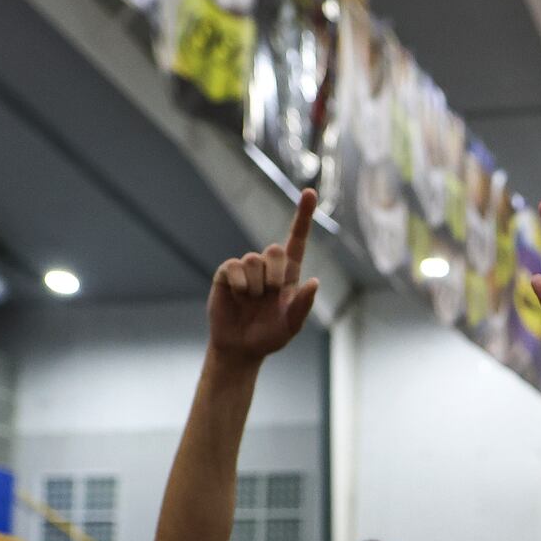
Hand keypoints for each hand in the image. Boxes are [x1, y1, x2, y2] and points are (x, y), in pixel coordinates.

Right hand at [208, 188, 321, 358]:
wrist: (241, 347)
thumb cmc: (269, 336)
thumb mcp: (291, 325)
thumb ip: (302, 305)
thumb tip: (314, 282)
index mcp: (288, 275)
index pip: (297, 240)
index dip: (303, 216)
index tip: (309, 192)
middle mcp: (268, 267)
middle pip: (275, 250)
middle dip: (275, 274)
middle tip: (270, 294)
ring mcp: (246, 269)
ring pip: (254, 260)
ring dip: (256, 285)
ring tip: (251, 301)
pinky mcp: (226, 273)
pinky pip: (234, 267)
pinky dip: (239, 284)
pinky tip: (237, 297)